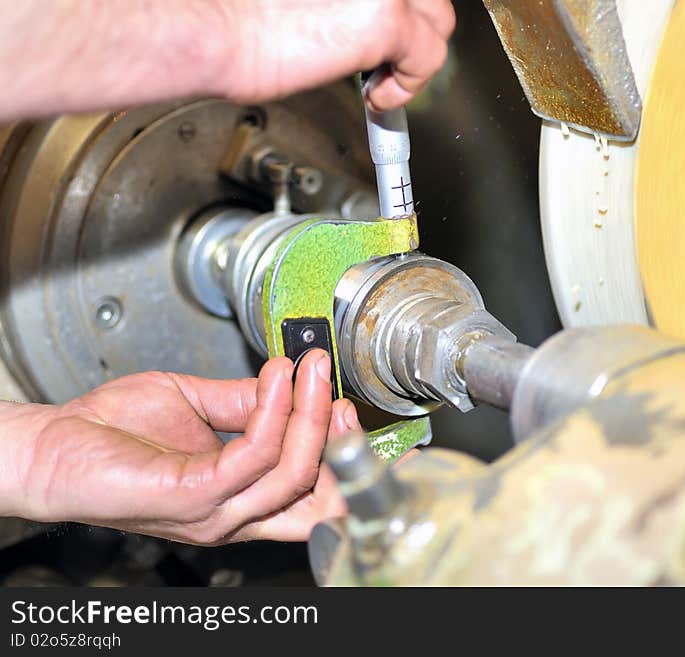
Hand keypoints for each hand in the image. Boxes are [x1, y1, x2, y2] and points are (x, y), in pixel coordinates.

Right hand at [0, 0, 455, 120]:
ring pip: (440, 20)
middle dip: (414, 27)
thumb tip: (360, 15)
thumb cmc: (236, 6)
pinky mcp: (386, 16)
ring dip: (416, 55)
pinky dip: (407, 86)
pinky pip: (428, 56)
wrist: (211, 26)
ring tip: (379, 79)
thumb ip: (344, 0)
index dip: (402, 8)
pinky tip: (377, 97)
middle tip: (384, 59)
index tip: (380, 37)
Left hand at [2, 350, 360, 544]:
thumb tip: (290, 381)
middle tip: (338, 393)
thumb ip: (245, 401)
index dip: (338, 451)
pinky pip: (252, 455)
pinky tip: (275, 380)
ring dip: (308, 413)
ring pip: (291, 473)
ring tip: (308, 369)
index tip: (340, 399)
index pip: (312, 495)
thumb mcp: (196, 405)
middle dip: (339, 445)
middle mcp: (232, 515)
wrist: (53, 444)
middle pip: (316, 498)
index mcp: (238, 497)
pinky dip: (273, 411)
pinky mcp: (191, 496)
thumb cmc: (113, 431)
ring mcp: (213, 512)